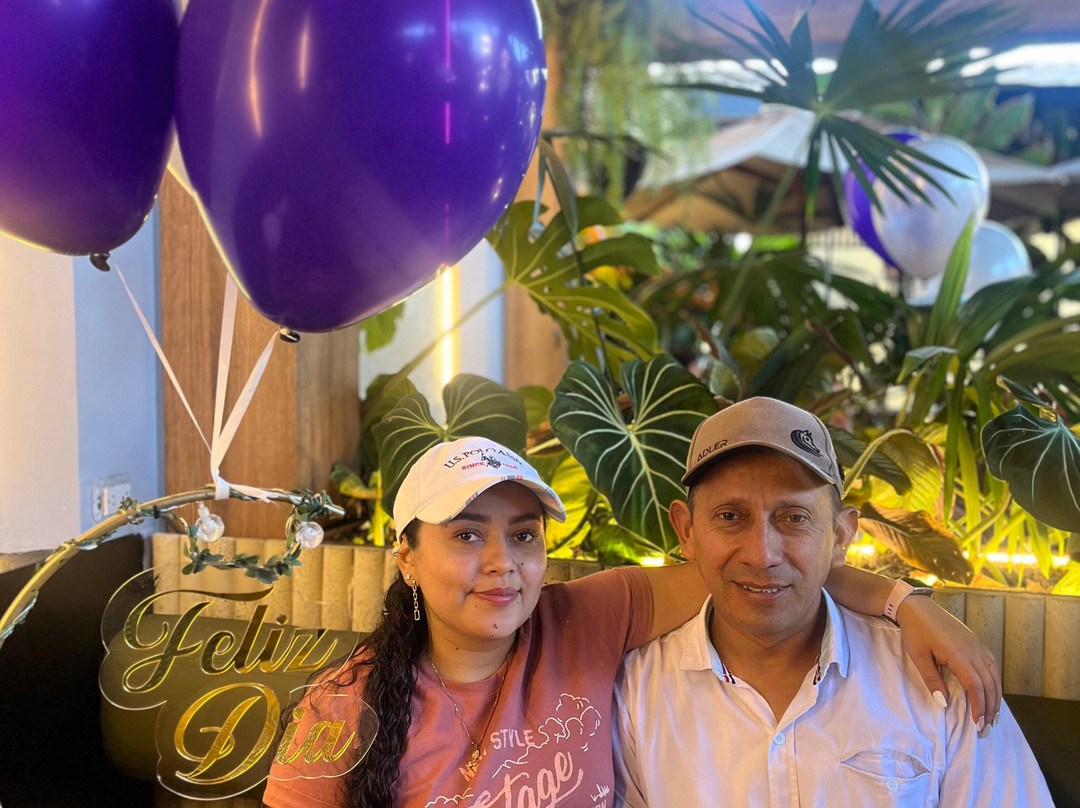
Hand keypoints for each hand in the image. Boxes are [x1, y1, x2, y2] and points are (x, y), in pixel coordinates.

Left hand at [895, 595, 999, 734]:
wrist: (918, 607)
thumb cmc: (915, 631)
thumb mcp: (919, 657)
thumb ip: (932, 680)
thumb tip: (944, 704)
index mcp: (959, 654)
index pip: (976, 686)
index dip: (979, 707)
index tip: (978, 725)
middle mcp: (974, 650)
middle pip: (989, 684)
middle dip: (989, 708)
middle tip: (986, 729)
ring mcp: (978, 645)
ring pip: (994, 676)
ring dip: (996, 698)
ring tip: (993, 717)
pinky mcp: (978, 643)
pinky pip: (992, 666)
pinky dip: (995, 683)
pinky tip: (993, 694)